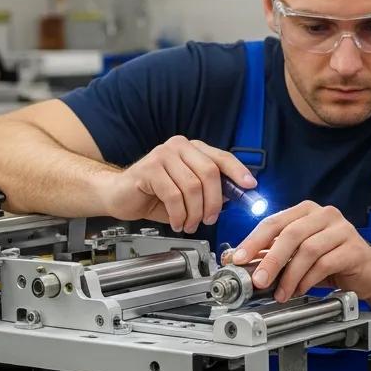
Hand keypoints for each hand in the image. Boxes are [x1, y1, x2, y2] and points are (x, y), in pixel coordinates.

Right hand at [100, 136, 255, 233]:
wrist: (120, 195)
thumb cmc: (156, 193)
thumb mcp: (189, 192)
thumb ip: (211, 190)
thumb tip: (235, 197)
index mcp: (192, 149)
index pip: (222, 157)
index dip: (238, 172)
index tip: (250, 186)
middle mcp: (179, 147)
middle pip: (209, 173)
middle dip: (214, 202)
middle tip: (210, 219)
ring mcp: (162, 155)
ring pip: (192, 187)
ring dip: (194, 212)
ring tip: (190, 224)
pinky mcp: (148, 169)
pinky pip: (173, 196)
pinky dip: (178, 214)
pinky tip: (177, 222)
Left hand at [230, 201, 370, 301]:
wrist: (368, 273)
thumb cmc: (332, 261)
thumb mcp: (297, 255)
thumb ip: (272, 254)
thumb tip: (237, 260)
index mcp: (307, 211)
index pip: (274, 221)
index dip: (254, 241)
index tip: (238, 259)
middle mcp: (325, 215)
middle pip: (291, 234)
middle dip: (271, 259)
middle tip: (259, 280)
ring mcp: (342, 230)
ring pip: (308, 250)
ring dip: (290, 275)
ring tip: (282, 292)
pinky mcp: (354, 248)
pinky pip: (325, 264)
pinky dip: (308, 280)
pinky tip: (301, 289)